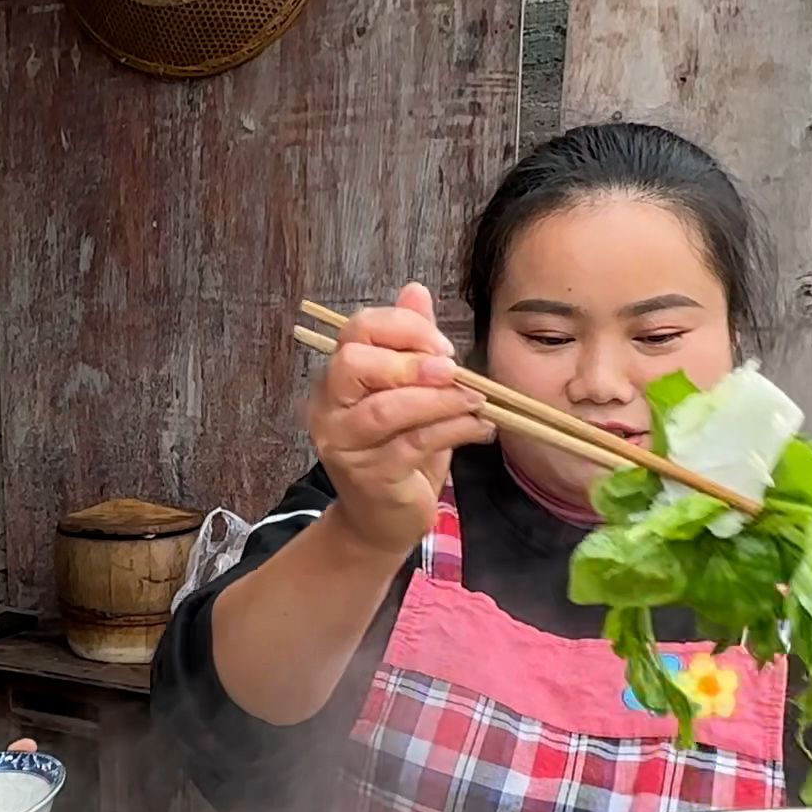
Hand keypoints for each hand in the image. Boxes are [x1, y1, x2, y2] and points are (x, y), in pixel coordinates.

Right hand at [307, 281, 491, 559]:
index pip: (356, 331)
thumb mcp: (408, 393)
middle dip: (410, 361)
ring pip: (388, 409)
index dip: (403, 328)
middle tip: (453, 369)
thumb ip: (409, 344)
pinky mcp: (370, 477)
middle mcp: (329, 409)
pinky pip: (414, 444)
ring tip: (476, 399)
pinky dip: (455, 430)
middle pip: (354, 363)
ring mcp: (345, 445)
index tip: (444, 345)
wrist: (381, 520)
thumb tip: (415, 291)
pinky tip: (482, 427)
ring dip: (440, 400)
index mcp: (336, 379)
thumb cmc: (397, 450)